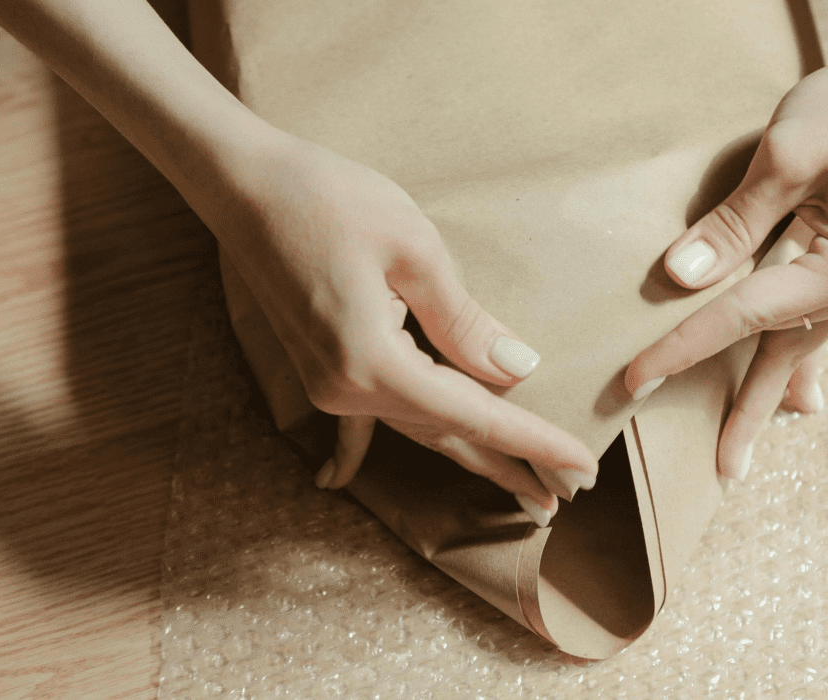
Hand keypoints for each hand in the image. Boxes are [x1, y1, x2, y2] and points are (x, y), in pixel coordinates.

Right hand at [201, 130, 597, 523]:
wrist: (246, 185)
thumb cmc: (330, 200)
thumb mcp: (414, 251)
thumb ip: (465, 322)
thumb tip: (517, 370)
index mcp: (374, 363)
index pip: (474, 415)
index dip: (534, 444)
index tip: (582, 472)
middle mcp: (347, 388)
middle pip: (448, 435)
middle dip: (511, 465)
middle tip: (565, 498)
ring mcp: (329, 383)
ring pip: (416, 429)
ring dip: (468, 455)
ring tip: (519, 487)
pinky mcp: (320, 366)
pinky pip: (357, 418)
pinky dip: (359, 450)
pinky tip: (338, 480)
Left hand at [625, 16, 827, 480]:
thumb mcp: (785, 160)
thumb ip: (731, 228)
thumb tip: (679, 281)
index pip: (743, 320)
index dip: (682, 350)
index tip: (633, 381)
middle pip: (780, 358)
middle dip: (745, 415)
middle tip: (719, 472)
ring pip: (797, 350)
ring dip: (764, 395)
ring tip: (740, 448)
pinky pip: (811, 328)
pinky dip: (790, 363)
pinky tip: (795, 398)